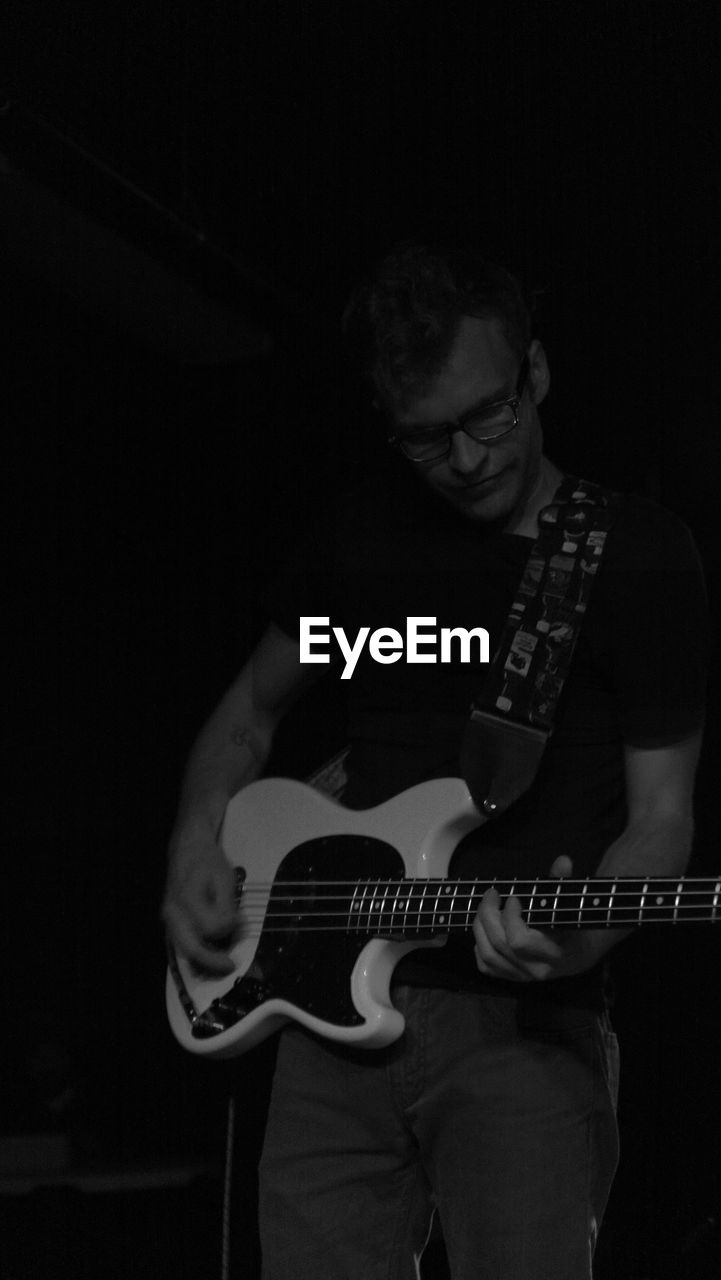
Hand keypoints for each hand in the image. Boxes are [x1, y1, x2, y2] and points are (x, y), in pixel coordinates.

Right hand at [162, 830, 237, 974]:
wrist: (187, 849)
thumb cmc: (208, 862)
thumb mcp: (225, 878)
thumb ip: (228, 906)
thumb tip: (234, 928)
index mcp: (187, 898)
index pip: (210, 928)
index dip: (229, 929)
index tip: (242, 921)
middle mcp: (173, 913)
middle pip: (190, 948)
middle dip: (212, 962)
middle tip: (231, 966)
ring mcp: (169, 920)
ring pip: (184, 951)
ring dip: (205, 962)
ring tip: (223, 964)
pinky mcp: (171, 923)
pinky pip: (182, 945)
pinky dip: (197, 955)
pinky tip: (212, 957)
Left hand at [472, 856, 599, 982]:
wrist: (579, 952)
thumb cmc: (572, 921)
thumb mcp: (570, 902)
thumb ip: (563, 882)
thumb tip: (563, 861)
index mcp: (553, 953)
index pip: (519, 941)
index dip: (510, 917)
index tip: (513, 898)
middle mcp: (536, 970)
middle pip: (499, 944)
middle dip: (489, 914)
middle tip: (492, 894)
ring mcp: (522, 977)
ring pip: (488, 955)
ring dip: (480, 927)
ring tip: (485, 908)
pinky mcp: (511, 977)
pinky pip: (486, 966)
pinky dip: (479, 946)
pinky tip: (485, 929)